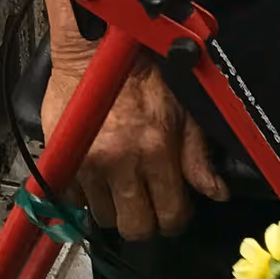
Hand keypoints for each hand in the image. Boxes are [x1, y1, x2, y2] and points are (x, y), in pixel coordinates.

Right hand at [43, 49, 228, 241]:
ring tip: (121, 187)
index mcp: (155, 150)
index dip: (175, 218)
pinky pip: (74, 201)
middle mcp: (120, 162)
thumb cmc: (141, 73)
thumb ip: (198, 156)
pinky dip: (86, 196)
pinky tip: (98, 178)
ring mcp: (87, 164)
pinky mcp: (63, 159)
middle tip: (147, 205)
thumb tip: (216, 192)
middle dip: (145, 222)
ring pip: (103, 218)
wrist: (93, 50)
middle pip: (134, 228)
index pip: (170, 216)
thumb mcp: (183, 110)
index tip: (174, 209)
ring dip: (115, 209)